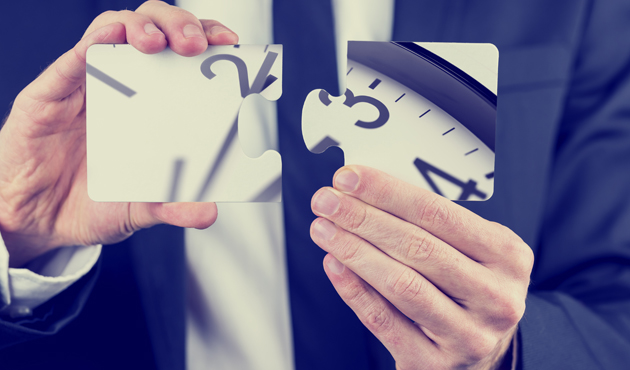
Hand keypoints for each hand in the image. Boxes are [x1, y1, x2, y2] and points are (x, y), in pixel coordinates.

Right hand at [0, 1, 237, 266]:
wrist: (36, 219)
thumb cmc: (92, 202)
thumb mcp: (140, 208)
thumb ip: (172, 205)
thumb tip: (207, 212)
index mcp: (153, 106)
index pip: (185, 57)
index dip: (209, 42)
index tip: (232, 46)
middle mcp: (125, 85)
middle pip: (158, 31)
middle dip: (182, 26)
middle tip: (198, 45)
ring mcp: (90, 84)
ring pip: (118, 29)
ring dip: (144, 26)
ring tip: (159, 42)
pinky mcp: (53, 91)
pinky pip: (74, 57)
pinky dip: (95, 41)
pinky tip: (113, 35)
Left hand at [310, 165, 533, 369]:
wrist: (480, 352)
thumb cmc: (467, 288)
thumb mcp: (472, 251)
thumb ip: (430, 225)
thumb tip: (365, 192)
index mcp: (508, 256)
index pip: (439, 214)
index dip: (388, 192)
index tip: (349, 178)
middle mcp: (496, 297)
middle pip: (417, 247)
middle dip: (363, 218)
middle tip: (327, 201)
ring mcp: (469, 335)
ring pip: (400, 284)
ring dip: (353, 250)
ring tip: (324, 229)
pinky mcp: (435, 364)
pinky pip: (384, 321)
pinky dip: (354, 289)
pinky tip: (334, 264)